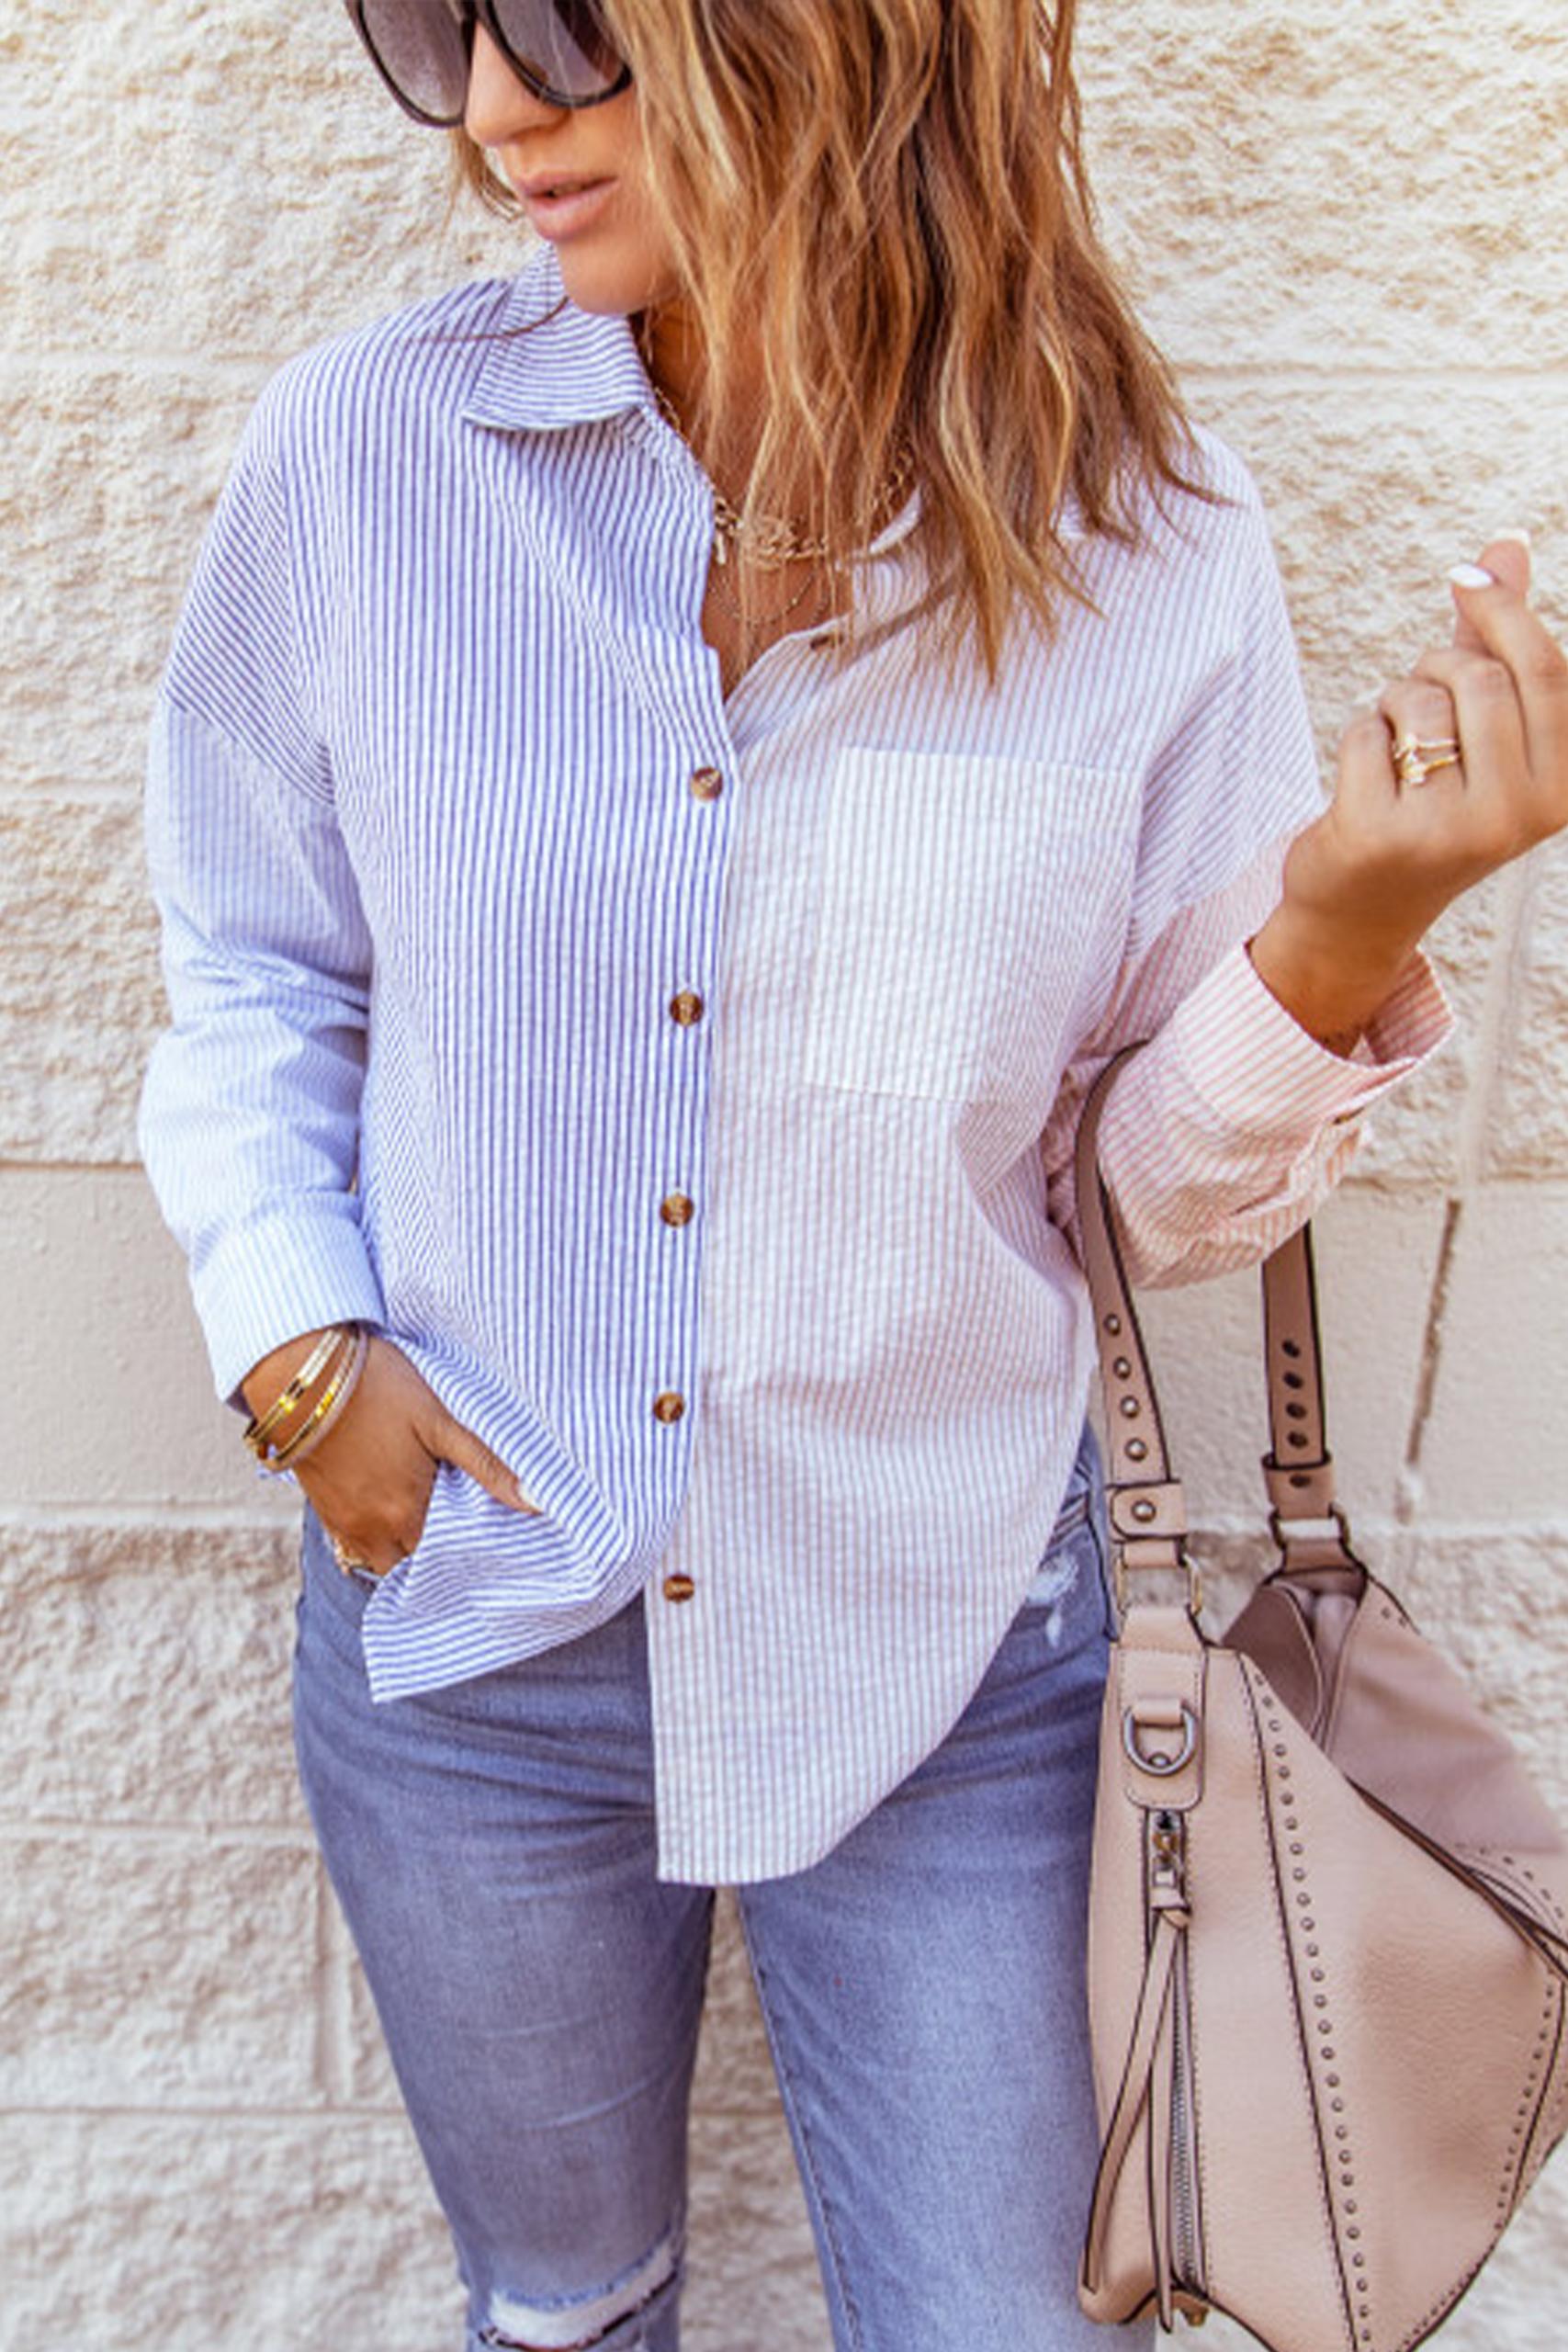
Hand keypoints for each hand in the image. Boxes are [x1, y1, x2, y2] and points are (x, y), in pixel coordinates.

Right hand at [242, 1330, 538, 1575]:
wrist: (297, 1370)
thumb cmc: (375, 1387)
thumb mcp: (440, 1419)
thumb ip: (487, 1463)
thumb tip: (538, 1502)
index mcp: (406, 1513)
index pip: (444, 1562)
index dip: (467, 1555)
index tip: (488, 1542)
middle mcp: (371, 1529)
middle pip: (411, 1565)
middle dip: (435, 1557)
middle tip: (463, 1533)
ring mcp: (341, 1520)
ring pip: (380, 1557)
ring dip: (403, 1546)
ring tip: (430, 1520)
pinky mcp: (321, 1504)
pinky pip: (352, 1540)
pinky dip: (375, 1533)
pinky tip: (392, 1506)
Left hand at [1249, 533, 1567, 1050]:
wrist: (1364, 908)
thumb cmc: (1431, 799)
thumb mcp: (1481, 725)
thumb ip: (1498, 641)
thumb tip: (1505, 543)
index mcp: (1561, 787)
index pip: (1545, 671)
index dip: (1501, 610)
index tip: (1465, 579)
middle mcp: (1517, 816)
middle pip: (1478, 679)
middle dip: (1437, 666)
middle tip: (1420, 704)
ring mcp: (1450, 832)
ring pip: (1420, 702)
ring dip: (1395, 704)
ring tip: (1398, 748)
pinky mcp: (1381, 837)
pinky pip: (1366, 735)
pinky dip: (1360, 739)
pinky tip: (1365, 786)